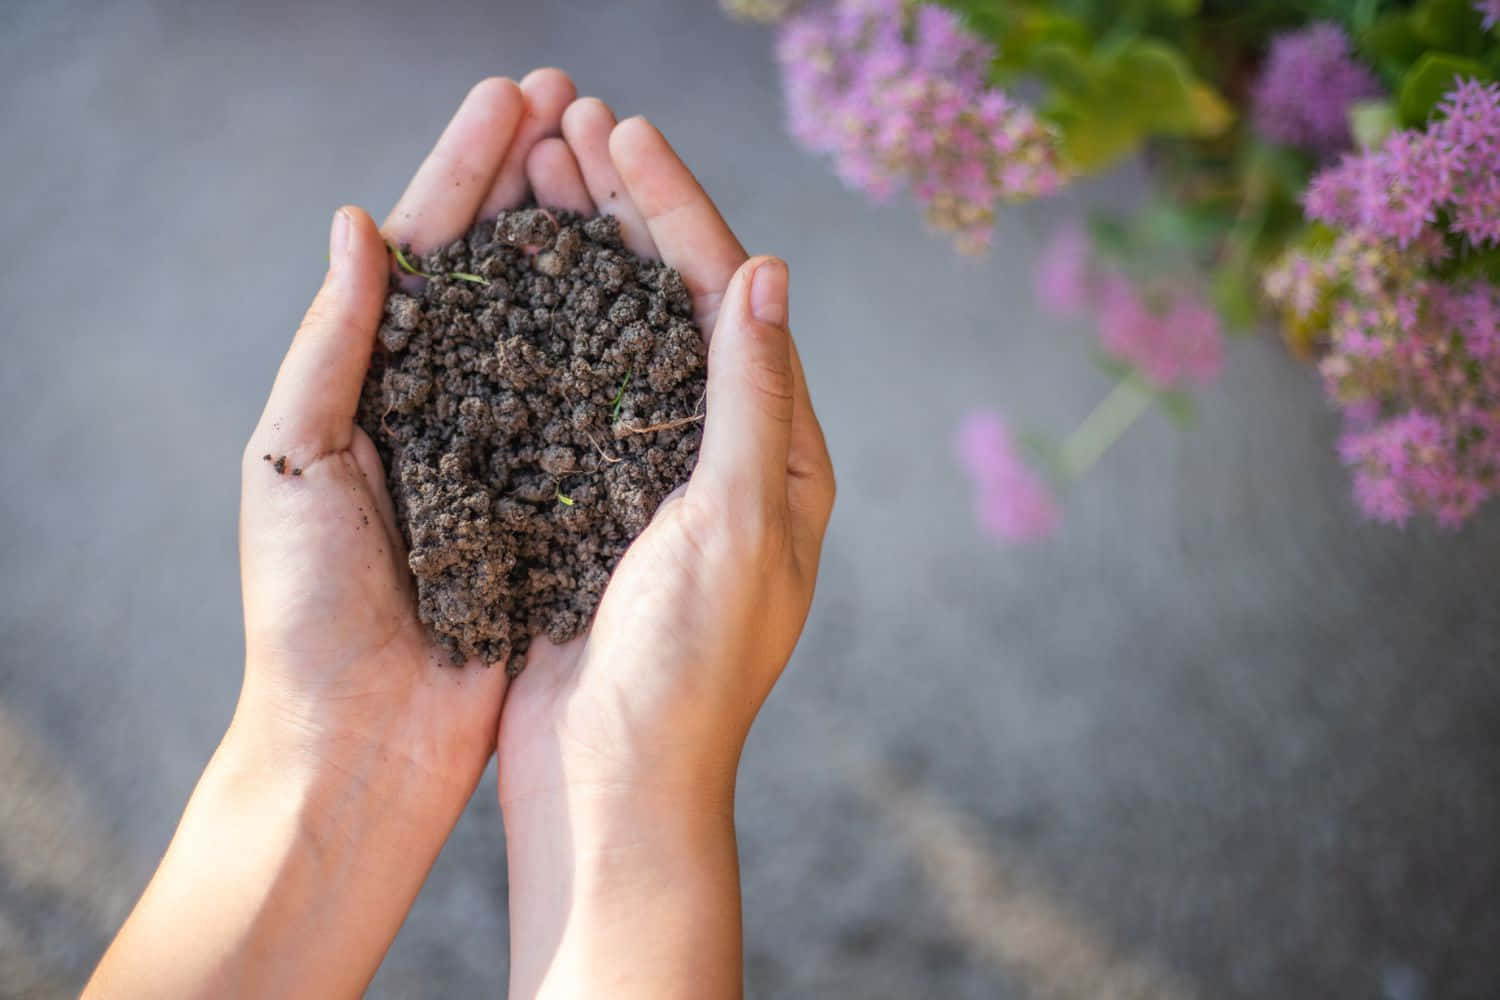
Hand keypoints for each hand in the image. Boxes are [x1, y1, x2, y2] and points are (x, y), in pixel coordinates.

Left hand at [88, 71, 586, 998]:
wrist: (363, 743)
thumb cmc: (305, 609)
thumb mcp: (291, 461)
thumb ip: (328, 347)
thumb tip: (356, 224)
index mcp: (375, 379)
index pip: (430, 247)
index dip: (472, 166)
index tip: (522, 95)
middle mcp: (450, 401)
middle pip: (504, 267)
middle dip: (540, 182)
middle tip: (587, 105)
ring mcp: (512, 450)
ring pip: (561, 324)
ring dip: (590, 245)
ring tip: (626, 171)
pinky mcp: (560, 504)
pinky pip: (601, 412)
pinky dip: (629, 351)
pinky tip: (665, 298)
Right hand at [495, 101, 835, 996]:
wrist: (613, 784)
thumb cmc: (687, 671)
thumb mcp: (735, 526)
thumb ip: (751, 400)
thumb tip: (766, 272)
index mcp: (780, 457)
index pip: (731, 300)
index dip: (678, 210)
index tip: (624, 132)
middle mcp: (727, 457)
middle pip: (676, 302)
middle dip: (629, 210)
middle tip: (570, 122)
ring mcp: (657, 477)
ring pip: (621, 335)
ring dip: (584, 254)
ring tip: (535, 173)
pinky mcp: (596, 503)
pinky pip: (576, 391)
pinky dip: (546, 327)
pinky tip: (507, 280)